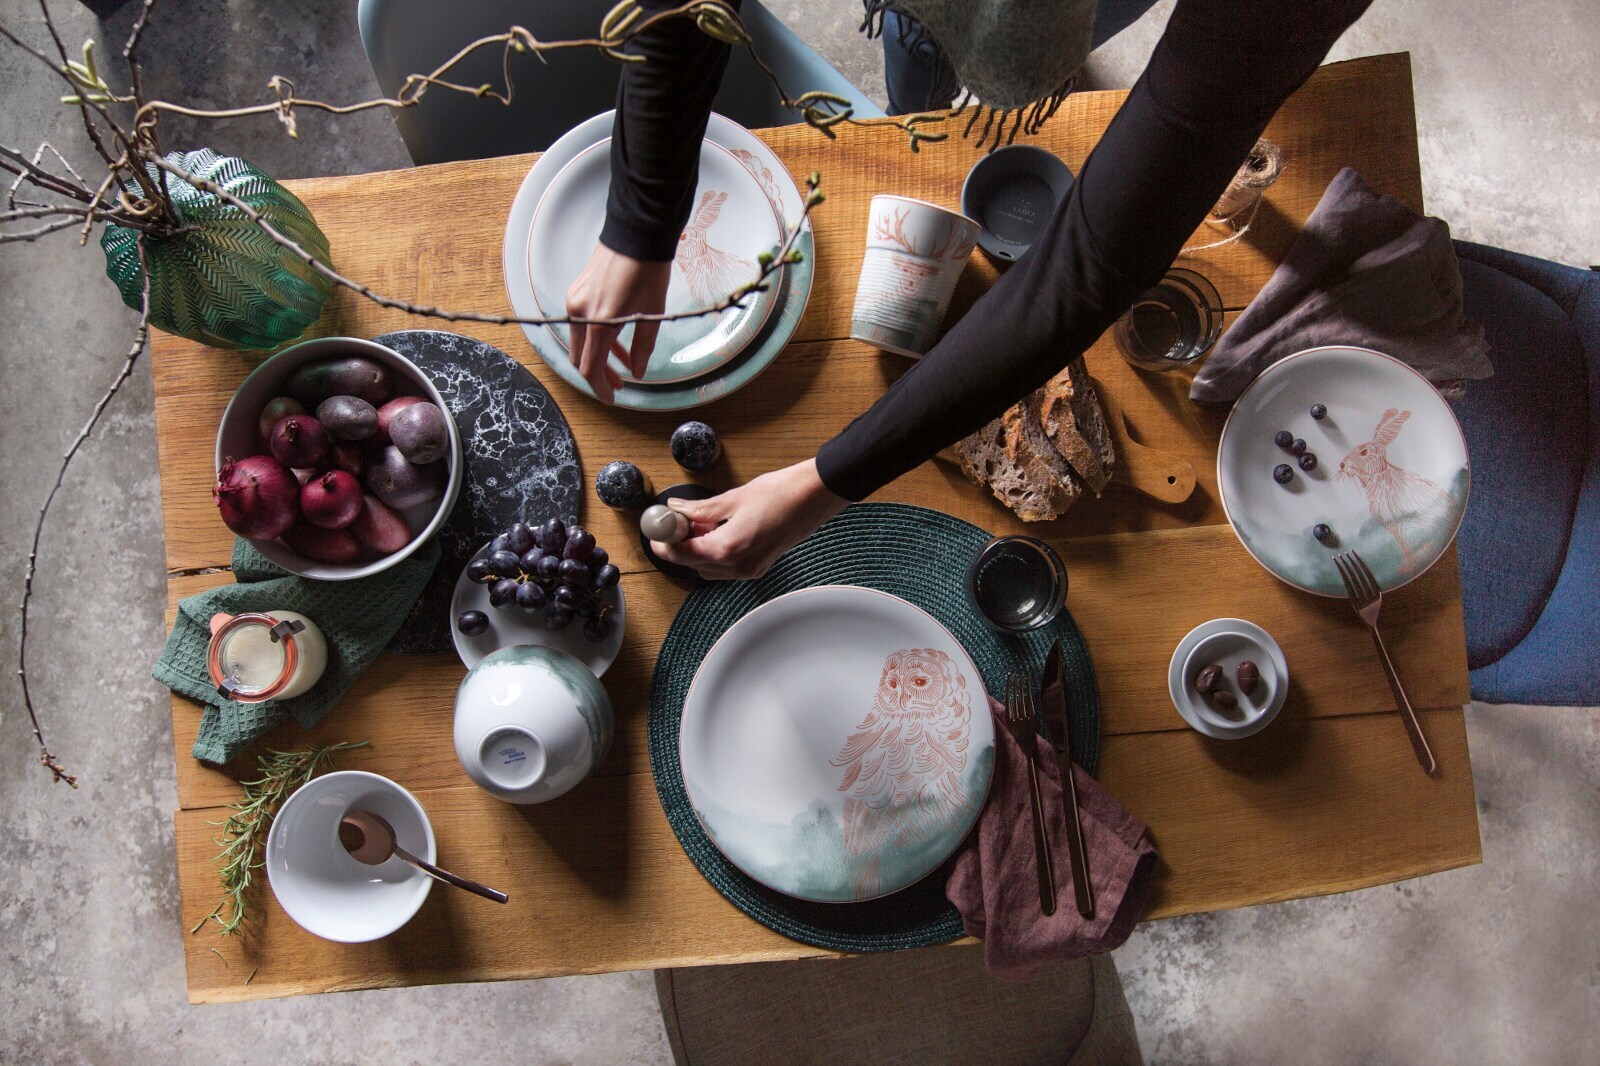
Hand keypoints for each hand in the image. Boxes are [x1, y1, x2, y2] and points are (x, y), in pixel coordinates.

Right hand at [565, 243, 672, 403]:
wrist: (637, 235)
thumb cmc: (647, 271)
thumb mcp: (651, 314)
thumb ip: (641, 348)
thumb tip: (637, 373)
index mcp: (598, 322)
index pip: (590, 368)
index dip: (600, 388)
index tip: (612, 399)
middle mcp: (579, 313)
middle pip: (581, 358)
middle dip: (599, 376)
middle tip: (618, 388)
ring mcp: (575, 302)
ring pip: (581, 342)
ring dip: (599, 358)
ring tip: (621, 371)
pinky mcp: (577, 293)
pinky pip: (583, 325)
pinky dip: (597, 340)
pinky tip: (618, 347)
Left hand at [653, 460, 848, 580]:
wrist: (817, 496)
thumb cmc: (783, 493)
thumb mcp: (735, 498)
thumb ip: (701, 509)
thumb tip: (677, 509)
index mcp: (729, 548)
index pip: (682, 554)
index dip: (664, 542)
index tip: (657, 528)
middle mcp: (739, 566)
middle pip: (693, 564)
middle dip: (681, 544)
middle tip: (678, 520)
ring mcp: (751, 569)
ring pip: (709, 568)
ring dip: (698, 549)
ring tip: (701, 522)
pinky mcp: (760, 566)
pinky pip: (727, 566)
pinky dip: (716, 551)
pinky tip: (719, 529)